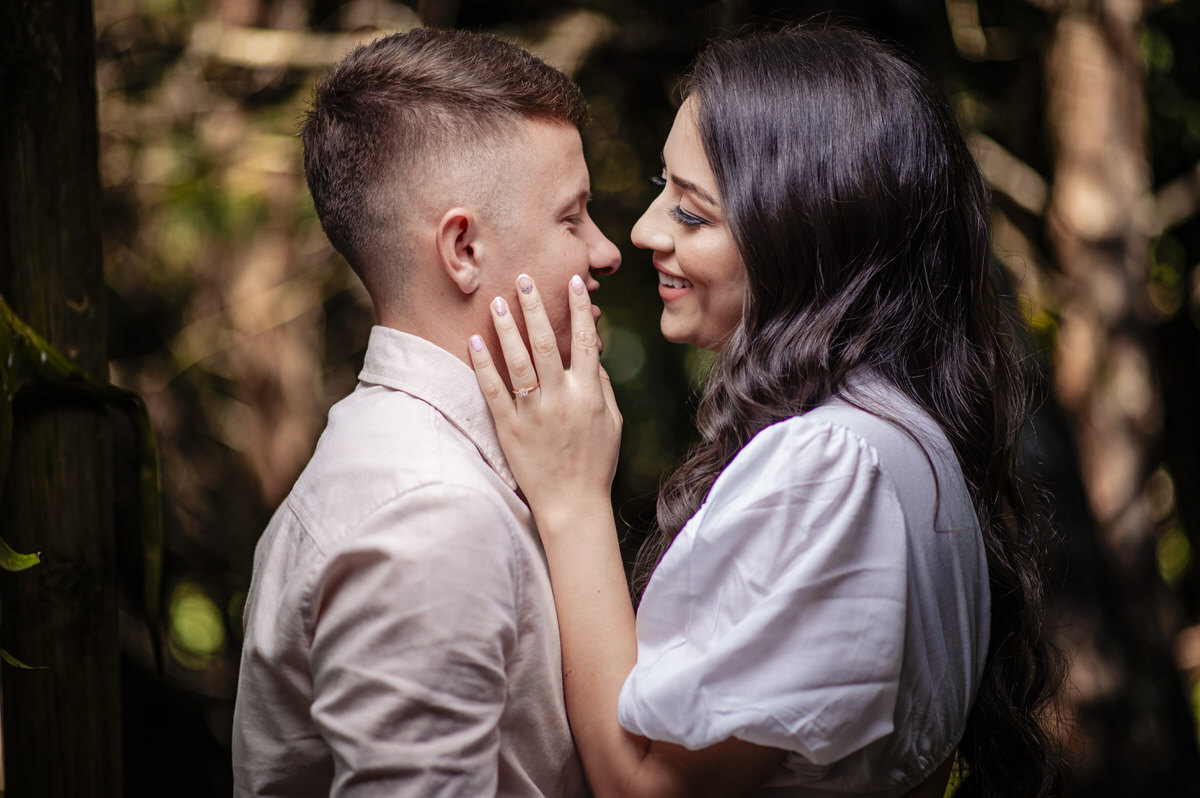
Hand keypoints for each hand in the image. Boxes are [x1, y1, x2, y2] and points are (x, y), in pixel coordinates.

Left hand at [468, 274, 621, 531]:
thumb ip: (603, 387)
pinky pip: (494, 391)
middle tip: (523, 278)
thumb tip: (594, 356)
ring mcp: (534, 413)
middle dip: (536, 307)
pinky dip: (483, 366)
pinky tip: (473, 342)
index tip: (574, 281)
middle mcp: (562, 398)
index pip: (587, 340)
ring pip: (519, 361)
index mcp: (589, 394)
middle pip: (548, 343)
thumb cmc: (596, 464)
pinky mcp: (509, 429)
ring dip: (508, 328)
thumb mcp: (611, 423)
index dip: (580, 309)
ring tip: (498, 301)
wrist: (572, 505)